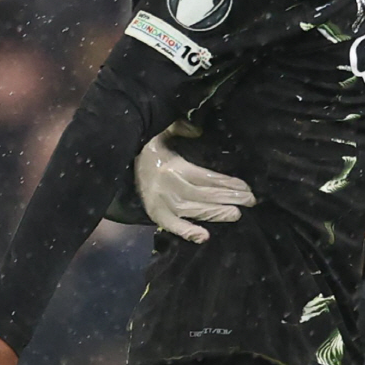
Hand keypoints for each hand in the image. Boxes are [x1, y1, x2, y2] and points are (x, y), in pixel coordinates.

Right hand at [135, 133, 256, 243]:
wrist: (114, 154)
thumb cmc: (145, 142)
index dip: (227, 183)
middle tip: (250, 201)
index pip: (206, 177)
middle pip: (204, 195)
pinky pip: (170, 225)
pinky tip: (204, 237)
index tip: (246, 187)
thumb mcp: (161, 129)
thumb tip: (199, 130)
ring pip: (193, 210)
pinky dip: (186, 232)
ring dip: (215, 214)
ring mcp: (160, 201)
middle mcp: (168, 185)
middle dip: (229, 198)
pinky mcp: (152, 212)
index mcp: (173, 165)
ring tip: (236, 215)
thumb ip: (180, 128)